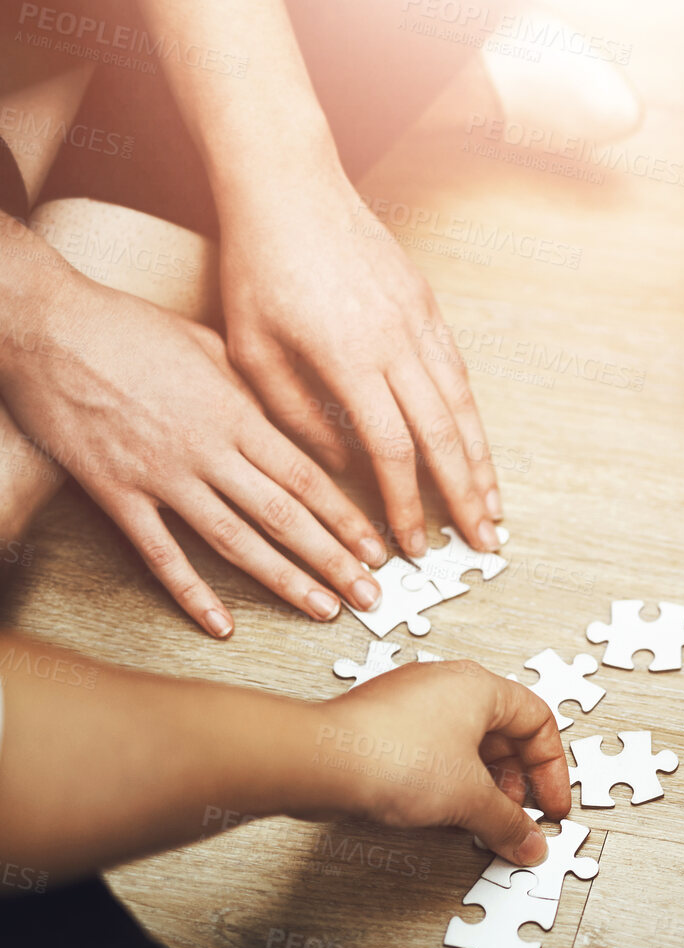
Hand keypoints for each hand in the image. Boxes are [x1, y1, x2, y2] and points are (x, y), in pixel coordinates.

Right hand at [0, 262, 386, 637]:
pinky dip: (191, 593)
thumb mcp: (209, 345)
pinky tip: (221, 624)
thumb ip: (253, 391)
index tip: (377, 546)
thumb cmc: (127, 325)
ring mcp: (160, 475)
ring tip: (325, 609)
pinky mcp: (114, 492)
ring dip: (284, 581)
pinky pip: (160, 553)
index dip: (347, 518)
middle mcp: (206, 449)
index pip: (307, 477)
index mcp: (235, 412)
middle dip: (335, 560)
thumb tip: (295, 422)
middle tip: (373, 593)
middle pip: (284, 517)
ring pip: (235, 541)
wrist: (43, 322)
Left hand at [217, 168, 500, 559]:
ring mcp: (419, 321)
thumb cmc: (258, 265)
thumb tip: (342, 462)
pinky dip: (471, 416)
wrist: (289, 186)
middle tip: (485, 542)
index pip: (393, 448)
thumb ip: (295, 413)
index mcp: (349, 358)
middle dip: (467, 496)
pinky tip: (475, 444)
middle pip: (444, 436)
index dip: (408, 503)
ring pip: (463, 404)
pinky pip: (457, 371)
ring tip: (496, 505)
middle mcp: (396, 342)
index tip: (414, 543)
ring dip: (483, 460)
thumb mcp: (252, 349)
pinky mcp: (427, 305)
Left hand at [307, 661, 569, 866]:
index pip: (538, 722)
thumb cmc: (391, 756)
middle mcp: (447, 686)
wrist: (318, 761)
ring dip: (482, 785)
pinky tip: (442, 812)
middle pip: (503, 735)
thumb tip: (528, 843)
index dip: (551, 770)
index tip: (549, 807)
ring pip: (466, 744)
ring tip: (479, 821)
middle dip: (515, 783)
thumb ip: (507, 823)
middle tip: (516, 818)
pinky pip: (433, 751)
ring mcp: (412, 704)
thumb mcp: (469, 798)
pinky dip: (448, 781)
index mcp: (480, 686)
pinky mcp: (384, 726)